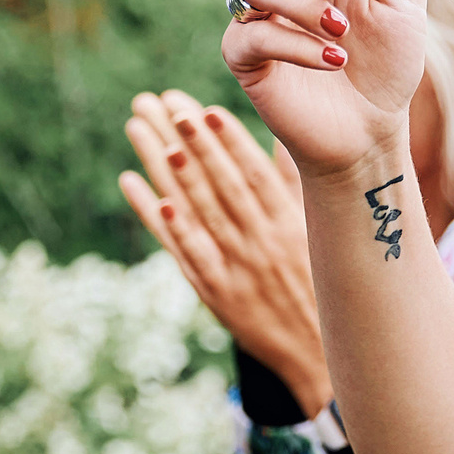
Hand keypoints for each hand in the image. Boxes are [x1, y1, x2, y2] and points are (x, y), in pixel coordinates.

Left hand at [120, 89, 330, 417]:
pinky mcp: (213, 290)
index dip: (229, 140)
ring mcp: (234, 267)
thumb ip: (297, 185)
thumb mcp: (317, 233)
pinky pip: (181, 249)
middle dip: (188, 139)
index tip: (204, 107)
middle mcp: (259, 242)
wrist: (315, 352)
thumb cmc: (317, 283)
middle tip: (161, 102)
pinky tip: (135, 185)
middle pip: (216, 183)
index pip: (253, 174)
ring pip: (192, 208)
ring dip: (161, 166)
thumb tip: (286, 137)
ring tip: (138, 127)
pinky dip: (159, 218)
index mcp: (289, 225)